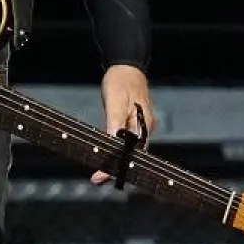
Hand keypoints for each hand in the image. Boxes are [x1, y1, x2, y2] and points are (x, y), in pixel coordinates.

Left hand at [91, 64, 156, 184]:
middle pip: (132, 155)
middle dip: (116, 167)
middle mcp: (145, 128)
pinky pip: (127, 140)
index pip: (131, 153)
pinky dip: (117, 148)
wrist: (127, 65)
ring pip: (129, 149)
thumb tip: (113, 142)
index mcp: (143, 125)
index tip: (102, 176)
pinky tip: (108, 153)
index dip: (117, 166)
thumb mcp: (115, 100)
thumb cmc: (121, 80)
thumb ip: (115, 122)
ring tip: (100, 170)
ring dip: (116, 159)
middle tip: (97, 177)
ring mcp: (141, 126)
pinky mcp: (135, 123)